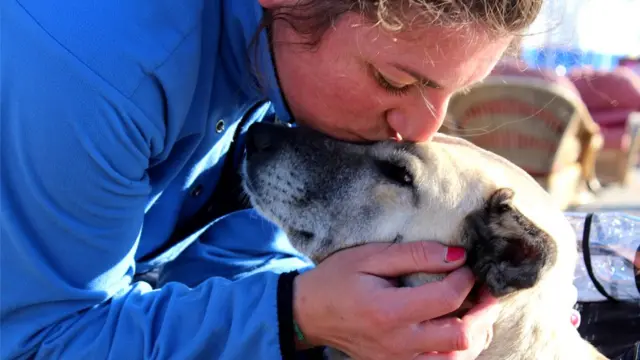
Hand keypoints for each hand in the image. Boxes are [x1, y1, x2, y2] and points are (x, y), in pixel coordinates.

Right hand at [293, 241, 500, 359]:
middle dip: (483, 311)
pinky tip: (458, 329)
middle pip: (461, 337)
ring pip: (457, 359)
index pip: (447, 299)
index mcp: (389, 311)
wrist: (309, 313)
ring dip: (476, 335)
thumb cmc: (338, 279)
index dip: (466, 279)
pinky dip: (458, 350)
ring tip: (477, 311)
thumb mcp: (370, 256)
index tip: (465, 265)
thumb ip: (414, 255)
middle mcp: (397, 343)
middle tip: (486, 291)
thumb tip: (456, 255)